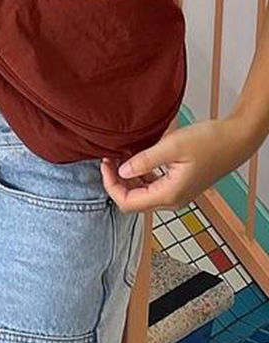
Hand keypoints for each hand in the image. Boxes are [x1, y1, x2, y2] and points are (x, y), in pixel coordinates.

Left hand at [99, 115, 257, 212]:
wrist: (236, 140)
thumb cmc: (211, 141)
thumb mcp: (172, 146)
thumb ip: (145, 160)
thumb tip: (123, 171)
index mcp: (168, 195)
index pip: (127, 202)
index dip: (111, 185)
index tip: (106, 165)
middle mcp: (171, 201)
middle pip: (132, 201)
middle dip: (117, 182)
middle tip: (110, 159)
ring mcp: (176, 195)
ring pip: (142, 195)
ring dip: (128, 179)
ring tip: (121, 157)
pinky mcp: (179, 187)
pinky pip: (152, 188)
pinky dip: (141, 177)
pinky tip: (138, 160)